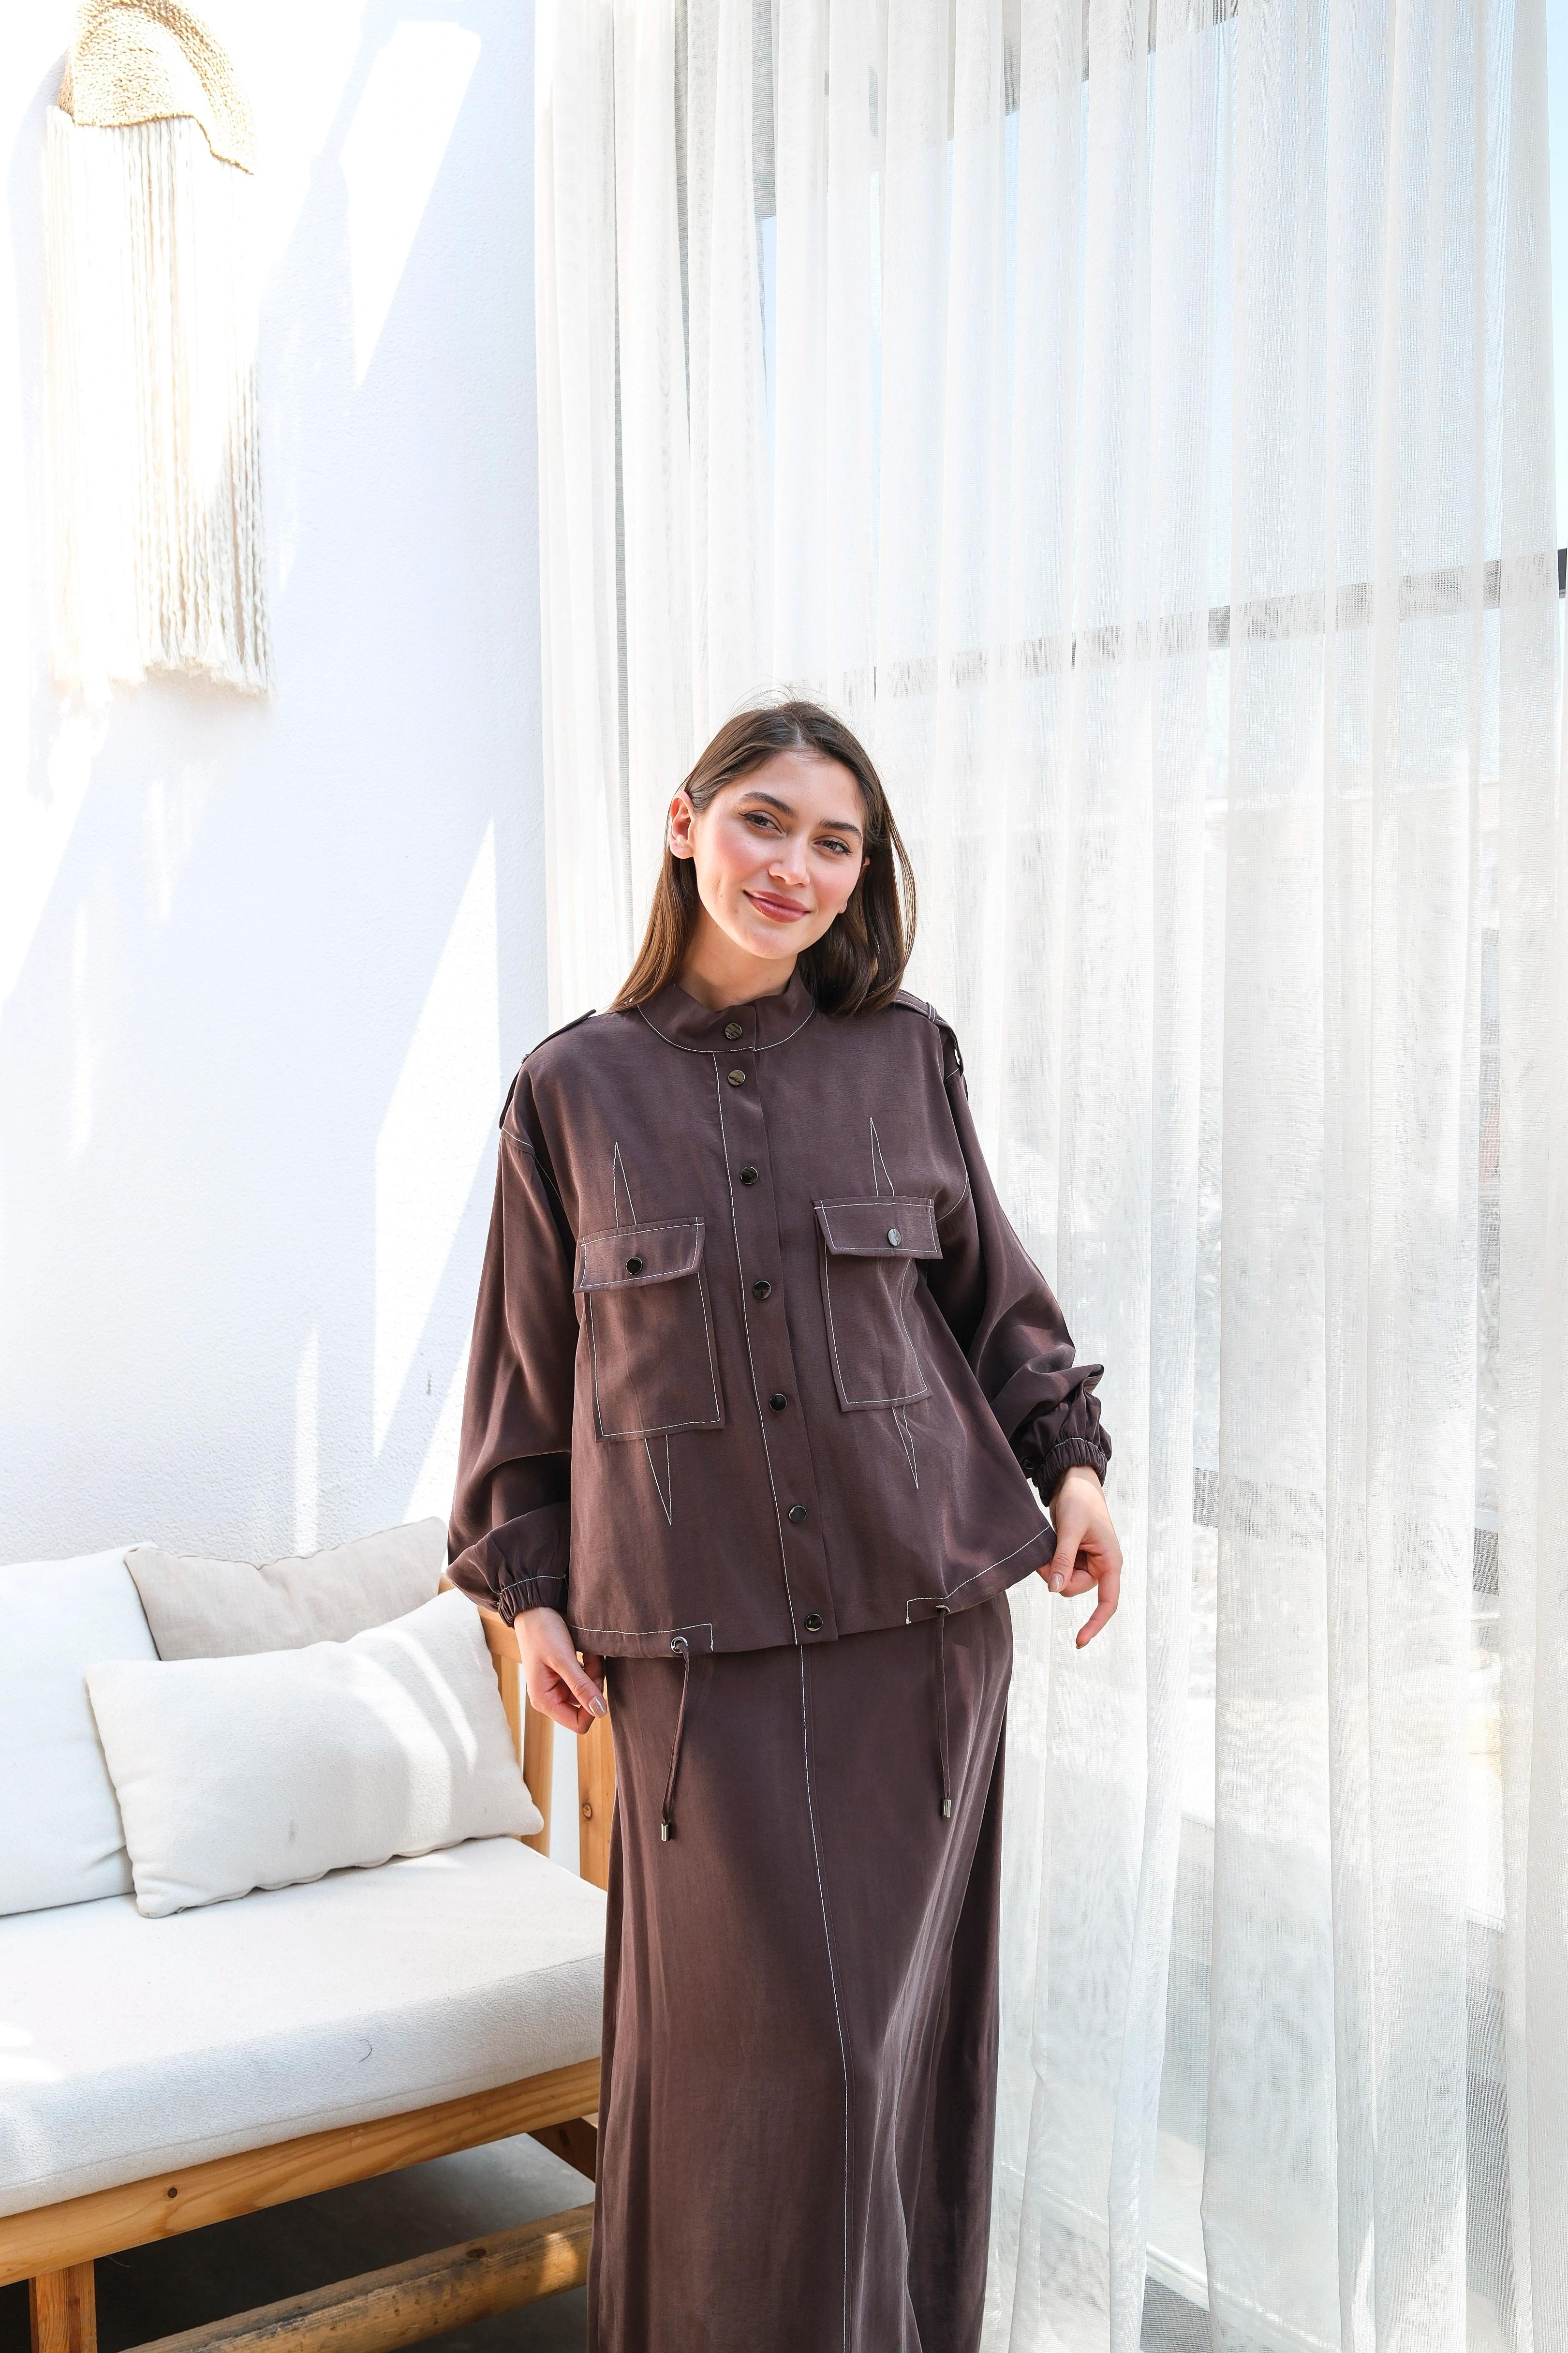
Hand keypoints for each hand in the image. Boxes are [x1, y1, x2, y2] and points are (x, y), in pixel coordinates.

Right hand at [514, 1605, 606, 1733]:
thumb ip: (581, 1686)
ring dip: (593, 1671)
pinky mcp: (566, 1674)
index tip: (595, 1682)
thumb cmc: (543, 1632)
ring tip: (587, 1652)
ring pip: (589, 1690)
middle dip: (593, 1683)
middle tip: (590, 1661)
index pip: (579, 1723)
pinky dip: (591, 1665)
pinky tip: (586, 1651)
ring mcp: (559, 1685)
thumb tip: (601, 1712)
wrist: (535, 1607)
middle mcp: (551, 1697)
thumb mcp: (562, 1659)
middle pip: (586, 1705)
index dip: (593, 1706)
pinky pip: (587, 1678)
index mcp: (545, 1700)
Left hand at [1039, 1465, 1121, 1646]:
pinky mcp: (1073, 1556)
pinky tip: (1047, 1549)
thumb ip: (1063, 1559)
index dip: (1095, 1623)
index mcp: (1110, 1561)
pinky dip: (1050, 1564)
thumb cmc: (1080, 1501)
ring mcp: (1086, 1562)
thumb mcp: (1071, 1529)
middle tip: (1044, 1557)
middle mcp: (1101, 1566)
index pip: (1108, 1601)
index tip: (1079, 1641)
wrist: (1074, 1481)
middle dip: (1057, 1577)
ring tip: (1048, 1546)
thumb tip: (1055, 1589)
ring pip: (1063, 1581)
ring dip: (1051, 1569)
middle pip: (1074, 1589)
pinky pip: (1058, 1570)